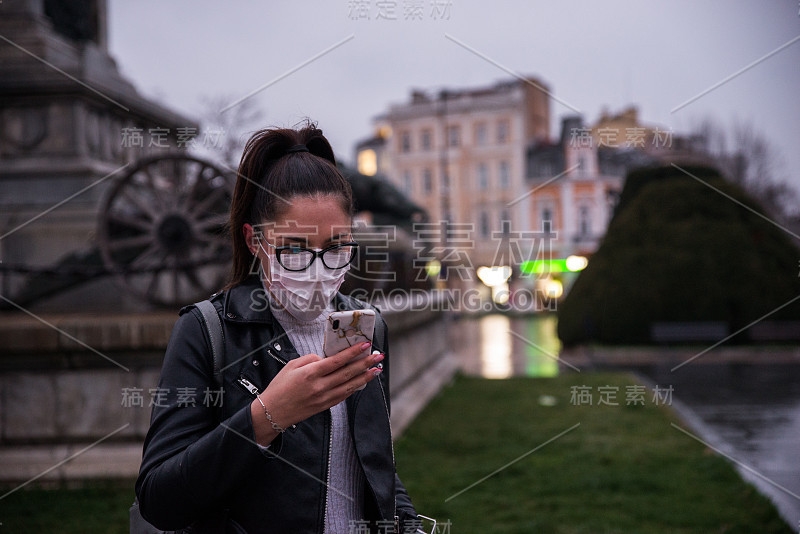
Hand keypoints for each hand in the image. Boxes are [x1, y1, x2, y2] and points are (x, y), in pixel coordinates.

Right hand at [251, 341, 382, 444]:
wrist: (272, 413)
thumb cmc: (280, 387)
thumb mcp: (292, 366)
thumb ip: (310, 358)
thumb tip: (326, 358)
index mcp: (311, 373)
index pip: (337, 360)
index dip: (353, 352)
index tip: (365, 344)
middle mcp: (320, 386)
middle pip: (348, 373)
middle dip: (365, 363)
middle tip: (378, 355)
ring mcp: (324, 398)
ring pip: (350, 386)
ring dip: (365, 377)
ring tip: (376, 368)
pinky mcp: (325, 406)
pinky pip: (344, 395)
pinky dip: (355, 387)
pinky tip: (362, 381)